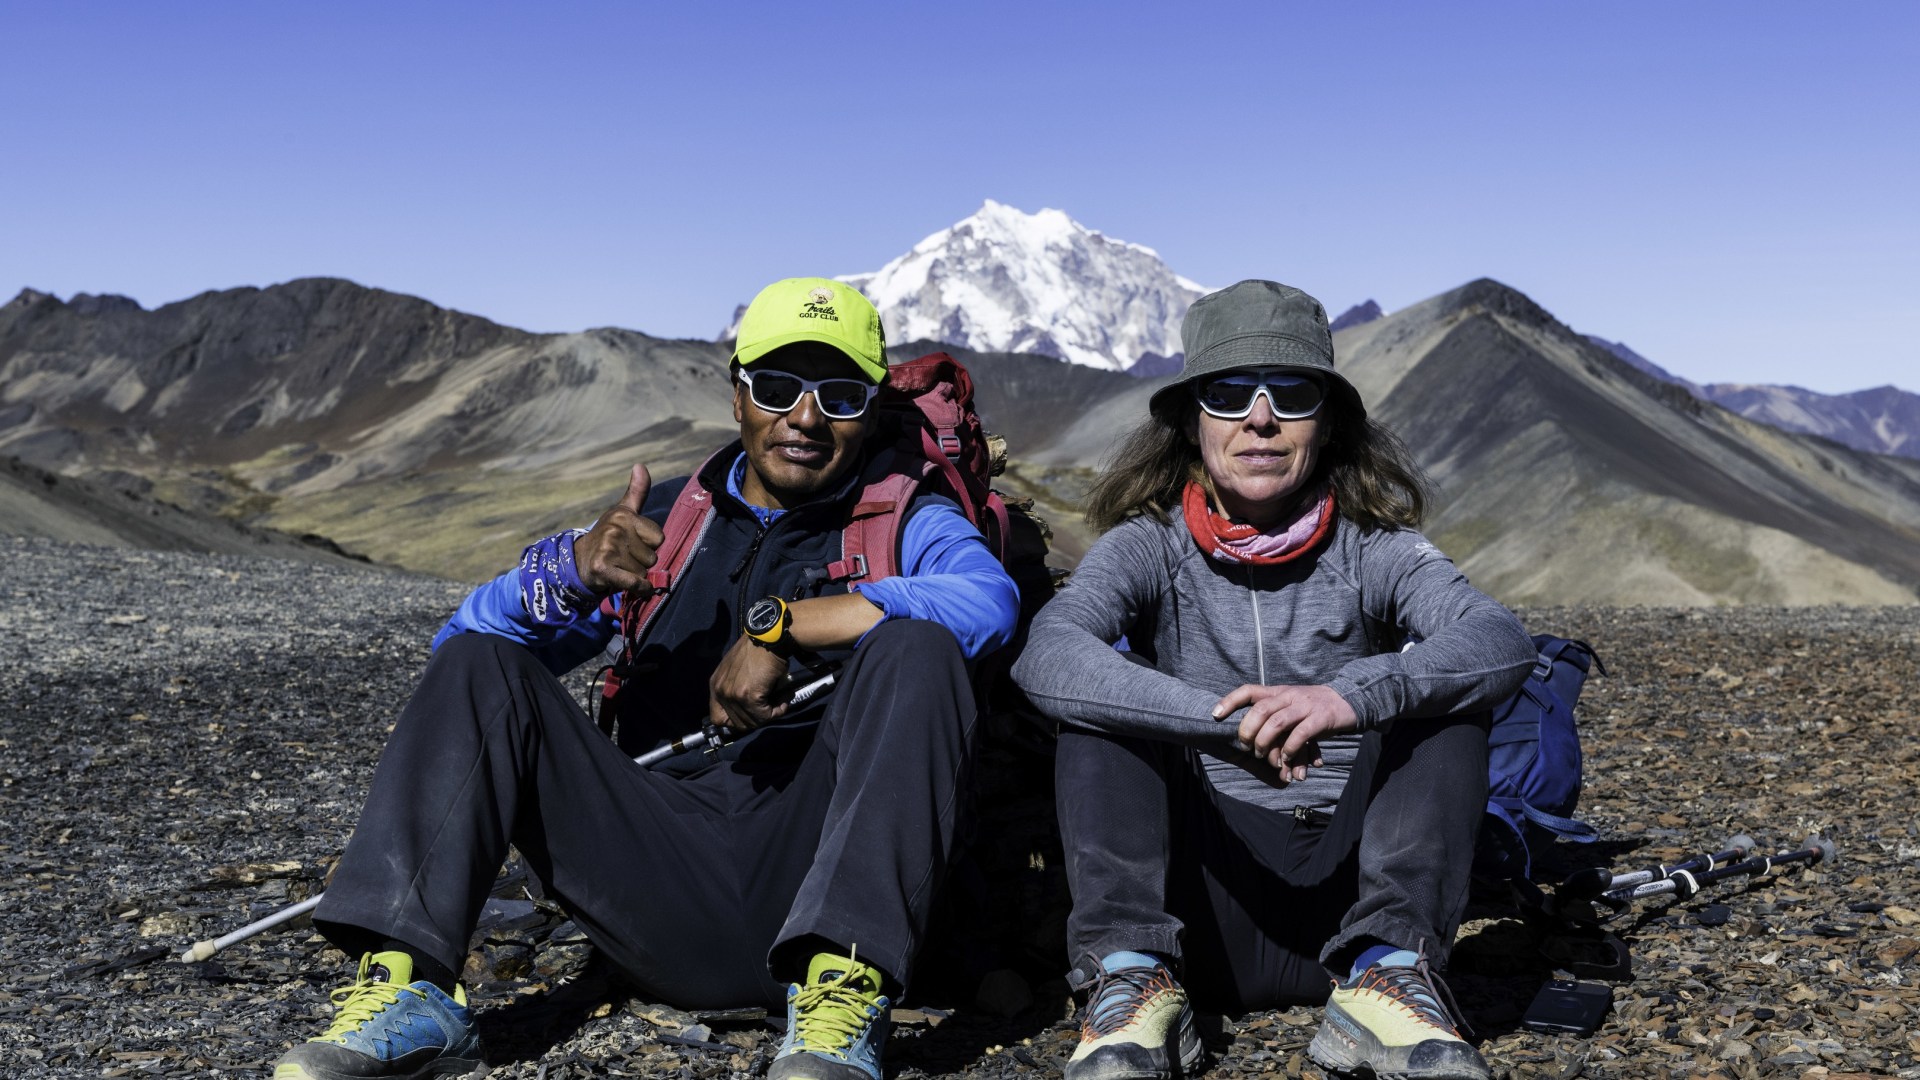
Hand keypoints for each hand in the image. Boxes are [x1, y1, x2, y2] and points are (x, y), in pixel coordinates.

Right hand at [573, 464, 664, 595]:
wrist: (578, 562)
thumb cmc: (608, 537)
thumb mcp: (622, 512)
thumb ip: (637, 492)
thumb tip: (641, 465)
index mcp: (624, 515)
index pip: (659, 539)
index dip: (649, 546)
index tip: (632, 544)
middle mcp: (616, 529)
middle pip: (652, 557)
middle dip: (641, 563)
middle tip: (624, 558)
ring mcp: (608, 547)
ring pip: (644, 572)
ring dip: (635, 576)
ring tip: (619, 568)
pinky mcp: (603, 568)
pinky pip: (635, 583)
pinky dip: (640, 589)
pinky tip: (636, 587)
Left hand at [708, 634, 792, 731]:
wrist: (770, 638)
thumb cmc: (758, 649)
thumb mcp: (737, 668)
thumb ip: (736, 687)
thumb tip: (749, 709)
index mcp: (716, 684)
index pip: (718, 718)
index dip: (736, 721)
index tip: (751, 716)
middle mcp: (721, 691)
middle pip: (737, 723)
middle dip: (757, 719)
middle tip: (770, 708)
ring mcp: (733, 694)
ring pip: (752, 721)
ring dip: (769, 715)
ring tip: (780, 701)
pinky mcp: (748, 696)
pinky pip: (764, 716)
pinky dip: (777, 711)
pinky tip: (783, 700)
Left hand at [1214, 683, 1359, 781]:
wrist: (1348, 700)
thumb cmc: (1312, 708)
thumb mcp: (1290, 705)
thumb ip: (1273, 720)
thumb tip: (1251, 746)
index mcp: (1278, 692)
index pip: (1248, 690)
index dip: (1230, 701)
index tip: (1215, 715)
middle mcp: (1289, 696)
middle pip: (1260, 709)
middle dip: (1248, 730)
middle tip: (1245, 747)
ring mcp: (1305, 706)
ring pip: (1278, 722)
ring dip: (1267, 742)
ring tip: (1264, 757)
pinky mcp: (1321, 718)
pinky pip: (1301, 734)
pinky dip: (1290, 749)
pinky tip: (1287, 760)